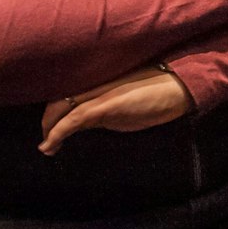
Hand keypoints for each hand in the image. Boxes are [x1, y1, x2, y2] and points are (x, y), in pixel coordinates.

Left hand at [38, 68, 191, 154]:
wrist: (179, 86)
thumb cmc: (158, 92)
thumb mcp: (126, 101)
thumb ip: (107, 107)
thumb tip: (89, 121)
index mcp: (100, 81)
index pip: (67, 92)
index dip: (55, 110)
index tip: (50, 127)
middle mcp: (94, 84)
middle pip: (58, 99)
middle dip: (48, 122)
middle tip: (47, 141)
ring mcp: (98, 93)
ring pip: (60, 108)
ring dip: (49, 130)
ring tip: (47, 147)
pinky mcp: (104, 104)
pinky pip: (73, 119)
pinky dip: (57, 132)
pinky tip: (50, 144)